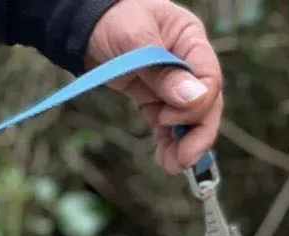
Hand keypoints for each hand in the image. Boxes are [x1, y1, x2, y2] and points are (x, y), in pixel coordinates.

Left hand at [85, 0, 223, 173]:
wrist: (79, 21)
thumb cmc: (109, 16)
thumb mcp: (134, 38)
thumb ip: (164, 70)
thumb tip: (195, 99)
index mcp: (190, 40)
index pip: (210, 79)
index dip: (197, 104)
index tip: (170, 118)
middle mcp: (188, 64)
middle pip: (205, 104)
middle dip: (196, 134)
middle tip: (185, 159)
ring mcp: (173, 83)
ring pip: (188, 119)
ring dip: (183, 144)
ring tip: (172, 166)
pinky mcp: (156, 98)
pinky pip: (168, 125)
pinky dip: (168, 143)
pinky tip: (165, 159)